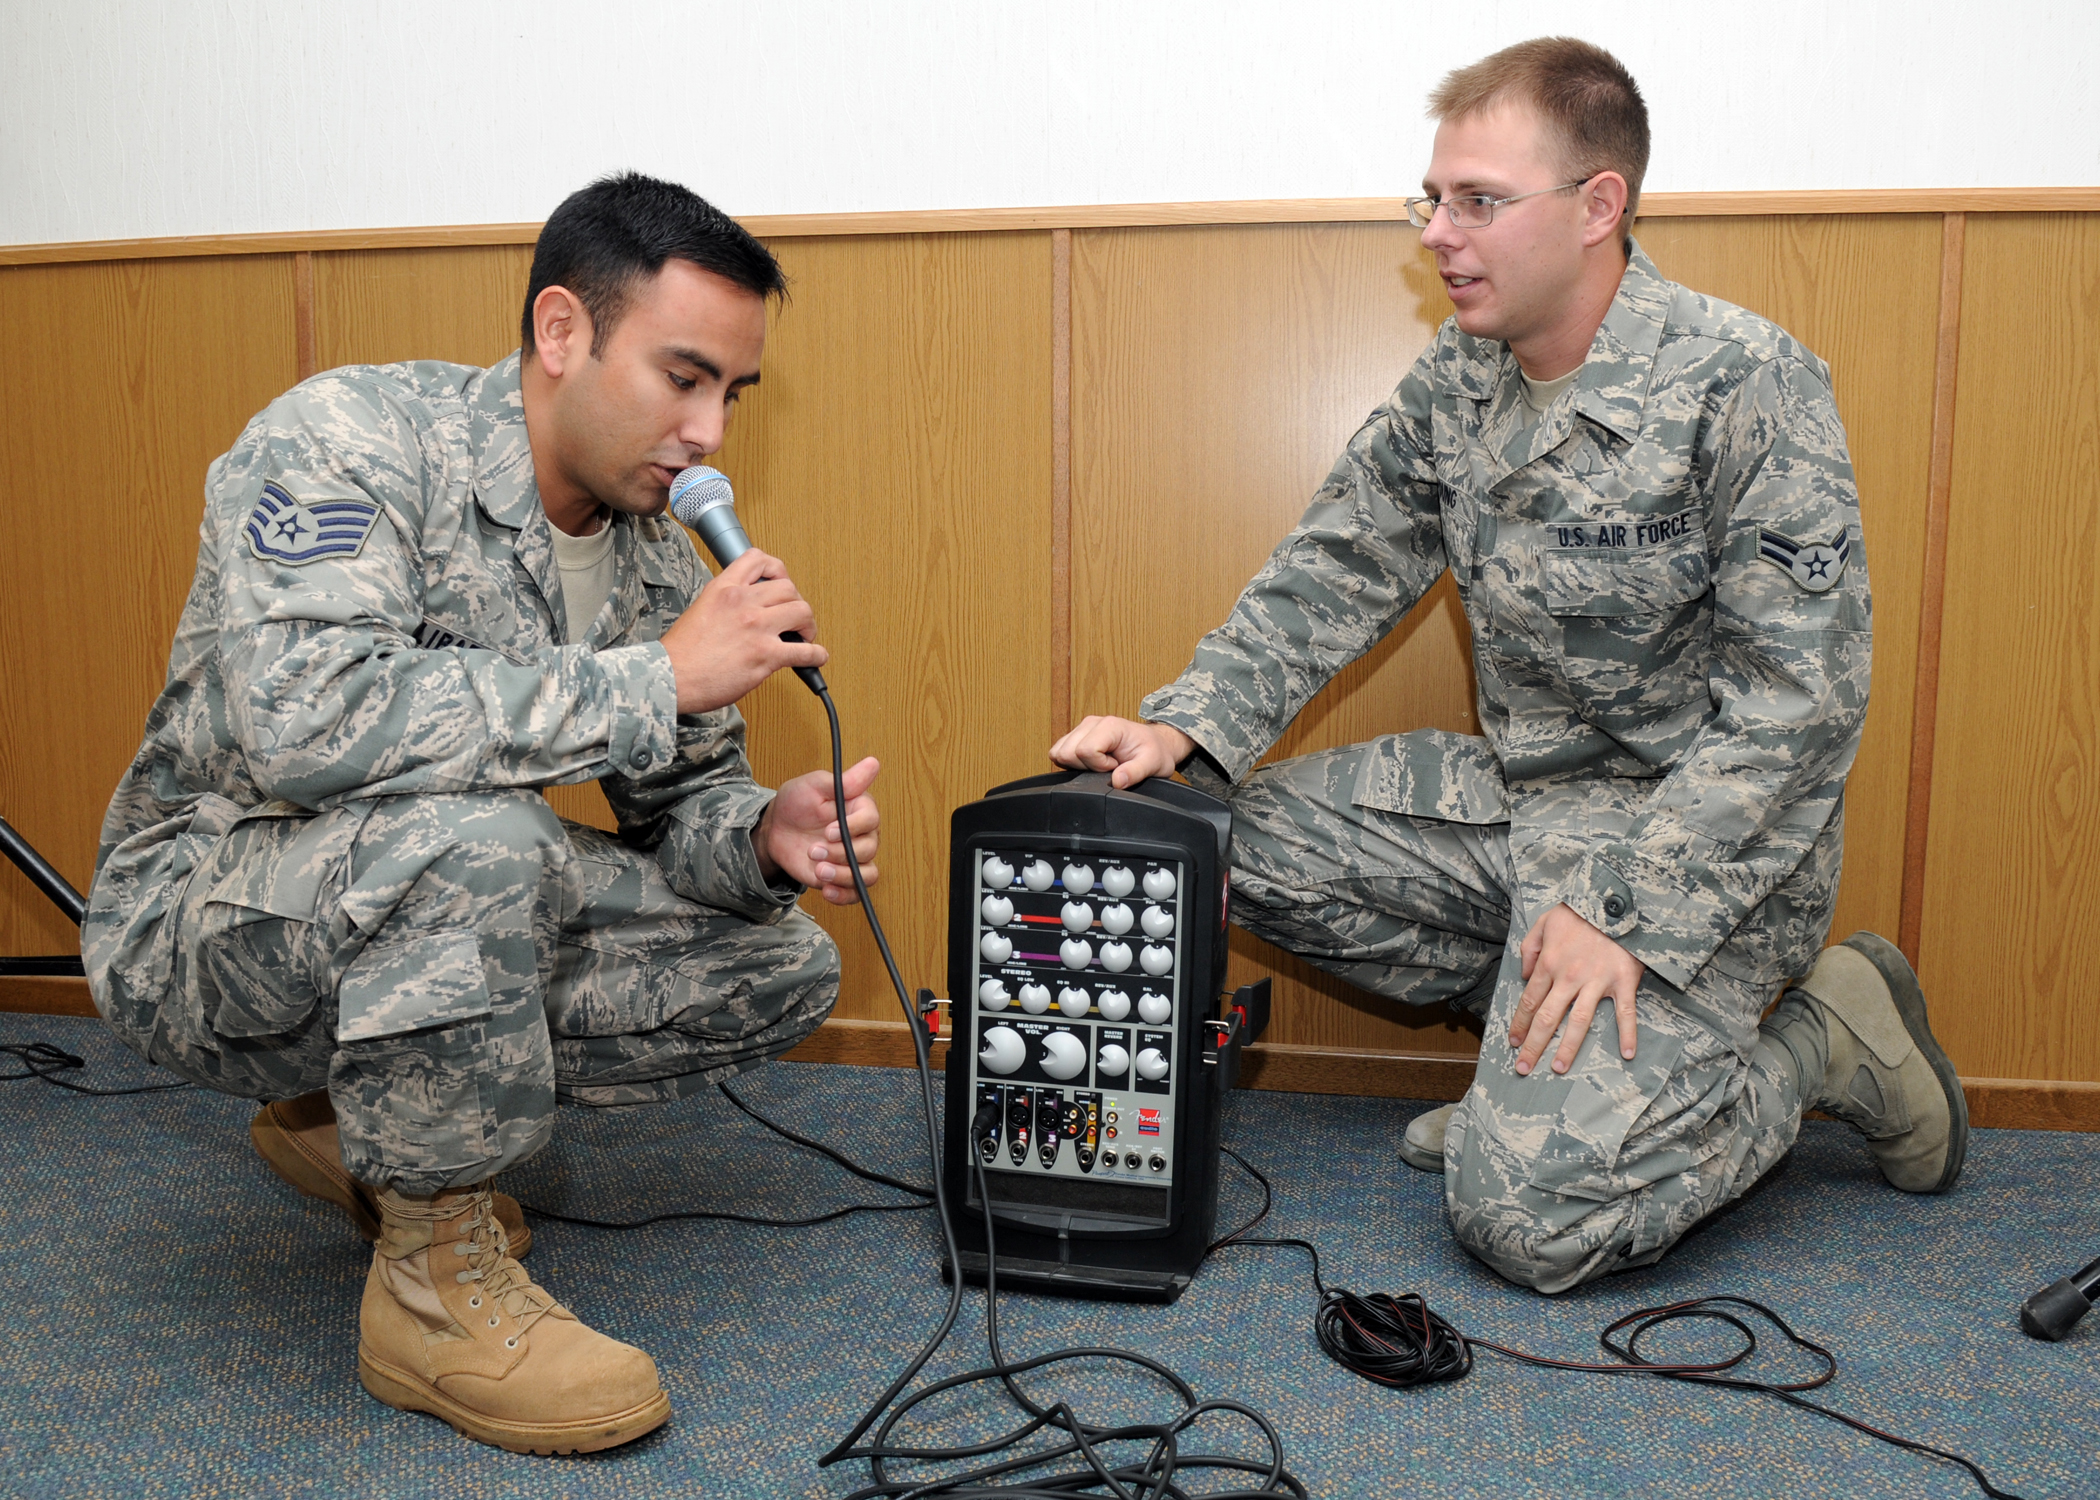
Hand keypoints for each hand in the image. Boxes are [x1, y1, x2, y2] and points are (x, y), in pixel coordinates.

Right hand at [660, 548, 828, 714]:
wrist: (671, 677)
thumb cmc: (681, 653)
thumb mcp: (700, 609)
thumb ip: (725, 603)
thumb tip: (747, 609)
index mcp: (724, 589)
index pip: (758, 560)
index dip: (777, 569)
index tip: (782, 581)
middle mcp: (742, 603)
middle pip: (788, 588)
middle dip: (796, 603)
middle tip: (795, 617)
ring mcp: (756, 627)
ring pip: (802, 611)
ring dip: (809, 625)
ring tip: (805, 635)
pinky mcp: (766, 655)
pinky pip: (806, 651)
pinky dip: (817, 655)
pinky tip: (815, 658)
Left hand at [754, 757, 879, 903]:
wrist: (776, 830)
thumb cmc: (796, 803)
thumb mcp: (814, 785)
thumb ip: (844, 781)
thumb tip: (873, 763)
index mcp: (859, 809)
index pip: (872, 819)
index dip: (853, 827)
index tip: (829, 829)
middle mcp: (862, 835)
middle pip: (869, 849)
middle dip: (840, 853)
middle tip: (814, 850)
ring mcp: (853, 858)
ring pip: (867, 874)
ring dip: (843, 875)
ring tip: (818, 870)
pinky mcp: (842, 877)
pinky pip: (856, 893)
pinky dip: (844, 895)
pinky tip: (826, 890)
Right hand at [1048, 716, 1195, 788]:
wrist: (1156, 744)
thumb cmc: (1154, 751)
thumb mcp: (1152, 764)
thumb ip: (1135, 772)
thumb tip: (1117, 781)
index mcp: (1110, 726)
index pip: (1084, 750)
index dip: (1098, 766)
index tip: (1115, 766)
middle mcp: (1092, 723)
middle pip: (1067, 752)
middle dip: (1084, 767)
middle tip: (1107, 766)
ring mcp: (1082, 728)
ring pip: (1059, 752)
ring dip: (1077, 765)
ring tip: (1101, 764)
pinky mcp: (1077, 736)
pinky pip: (1060, 752)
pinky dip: (1073, 763)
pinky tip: (1093, 763)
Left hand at [1509, 903, 1643, 1075]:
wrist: (1616, 899)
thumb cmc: (1580, 911)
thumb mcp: (1545, 921)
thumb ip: (1529, 947)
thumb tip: (1524, 975)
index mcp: (1549, 963)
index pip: (1530, 1001)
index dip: (1520, 1025)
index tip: (1514, 1043)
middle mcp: (1569, 977)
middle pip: (1547, 1018)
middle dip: (1534, 1045)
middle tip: (1523, 1068)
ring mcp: (1597, 981)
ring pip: (1579, 1021)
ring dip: (1568, 1048)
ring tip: (1558, 1068)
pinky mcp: (1623, 981)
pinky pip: (1626, 1012)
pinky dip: (1628, 1034)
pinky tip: (1628, 1055)